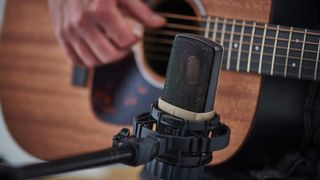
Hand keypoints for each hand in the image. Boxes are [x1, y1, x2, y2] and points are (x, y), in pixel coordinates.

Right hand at [48, 0, 165, 66]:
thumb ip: (142, 11)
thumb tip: (160, 23)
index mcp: (100, 11)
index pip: (124, 41)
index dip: (134, 41)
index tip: (134, 35)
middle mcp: (82, 23)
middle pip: (108, 56)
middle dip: (121, 53)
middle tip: (123, 43)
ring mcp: (69, 31)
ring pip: (92, 61)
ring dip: (106, 58)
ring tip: (110, 45)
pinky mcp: (61, 35)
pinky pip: (75, 60)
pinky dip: (88, 60)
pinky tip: (96, 49)